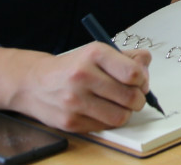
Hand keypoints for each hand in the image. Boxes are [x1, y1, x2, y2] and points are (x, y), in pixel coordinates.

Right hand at [5, 42, 151, 132]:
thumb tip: (146, 70)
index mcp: (94, 54)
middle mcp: (83, 76)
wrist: (34, 83)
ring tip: (119, 105)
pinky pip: (104, 127)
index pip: (133, 73)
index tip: (139, 81)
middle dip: (138, 99)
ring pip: (120, 116)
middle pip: (130, 97)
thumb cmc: (73, 67)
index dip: (142, 80)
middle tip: (134, 96)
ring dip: (126, 113)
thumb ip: (127, 58)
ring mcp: (75, 101)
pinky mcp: (70, 122)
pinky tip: (101, 110)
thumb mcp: (98, 53)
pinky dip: (109, 121)